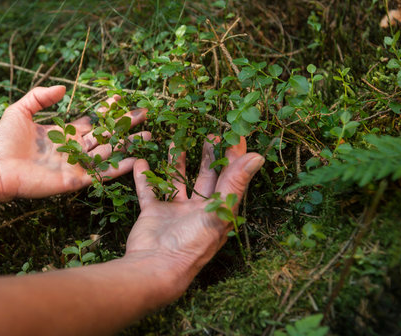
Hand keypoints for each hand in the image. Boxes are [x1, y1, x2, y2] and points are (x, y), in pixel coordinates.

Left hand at [0, 85, 148, 200]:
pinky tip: (136, 161)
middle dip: (126, 125)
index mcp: (65, 133)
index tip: (121, 98)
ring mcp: (76, 165)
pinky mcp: (74, 180)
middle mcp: (75, 149)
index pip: (93, 121)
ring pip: (109, 153)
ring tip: (149, 135)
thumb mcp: (21, 110)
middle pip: (107, 136)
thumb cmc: (3, 140)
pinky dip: (119, 168)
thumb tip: (63, 87)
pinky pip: (100, 174)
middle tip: (145, 114)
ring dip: (129, 145)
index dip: (107, 110)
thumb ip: (41, 96)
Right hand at [124, 136, 263, 299]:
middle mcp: (198, 209)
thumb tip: (258, 157)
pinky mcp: (153, 212)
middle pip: (206, 177)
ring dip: (177, 161)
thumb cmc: (192, 243)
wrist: (156, 266)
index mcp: (218, 210)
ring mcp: (175, 210)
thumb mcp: (218, 211)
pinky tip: (141, 161)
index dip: (234, 157)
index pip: (230, 178)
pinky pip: (149, 189)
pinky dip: (144, 176)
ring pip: (177, 179)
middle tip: (210, 134)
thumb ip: (236, 183)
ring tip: (177, 140)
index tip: (236, 135)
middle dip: (209, 156)